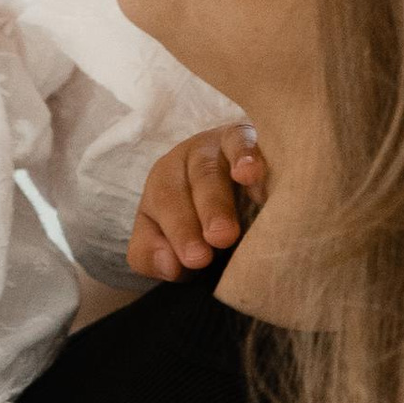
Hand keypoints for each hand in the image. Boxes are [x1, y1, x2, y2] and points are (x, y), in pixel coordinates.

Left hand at [127, 125, 265, 282]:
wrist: (250, 172)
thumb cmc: (206, 213)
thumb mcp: (171, 235)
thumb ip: (153, 254)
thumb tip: (170, 266)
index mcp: (164, 184)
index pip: (160, 209)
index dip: (176, 234)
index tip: (194, 262)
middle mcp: (186, 162)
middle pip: (180, 189)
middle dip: (191, 222)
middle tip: (206, 253)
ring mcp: (217, 147)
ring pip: (208, 170)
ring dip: (215, 203)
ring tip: (225, 235)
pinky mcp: (247, 136)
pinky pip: (242, 142)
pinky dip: (245, 157)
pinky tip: (250, 175)